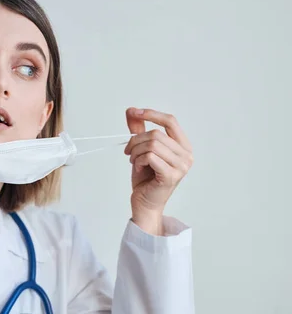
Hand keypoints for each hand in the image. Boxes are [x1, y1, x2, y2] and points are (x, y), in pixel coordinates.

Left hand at [124, 108, 193, 234]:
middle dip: (135, 141)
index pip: (170, 121)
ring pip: (151, 144)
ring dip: (135, 152)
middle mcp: (186, 155)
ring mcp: (181, 166)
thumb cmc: (146, 178)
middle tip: (128, 152)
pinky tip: (138, 169)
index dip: (151, 114)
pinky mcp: (171, 175)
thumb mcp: (141, 150)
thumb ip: (138, 130)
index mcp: (183, 146)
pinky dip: (138, 161)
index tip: (134, 112)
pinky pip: (150, 156)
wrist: (145, 202)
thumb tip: (130, 111)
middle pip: (156, 133)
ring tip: (134, 162)